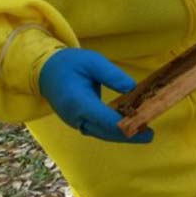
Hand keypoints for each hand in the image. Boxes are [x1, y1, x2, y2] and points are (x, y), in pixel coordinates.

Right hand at [39, 49, 153, 143]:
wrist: (46, 71)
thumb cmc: (70, 64)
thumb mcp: (93, 61)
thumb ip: (112, 75)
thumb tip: (132, 88)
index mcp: (78, 102)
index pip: (104, 118)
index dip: (124, 124)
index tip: (143, 125)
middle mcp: (76, 117)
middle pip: (105, 131)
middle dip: (128, 134)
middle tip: (149, 135)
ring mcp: (76, 122)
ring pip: (102, 133)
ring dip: (122, 135)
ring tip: (144, 134)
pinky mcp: (79, 122)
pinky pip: (98, 130)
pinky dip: (114, 130)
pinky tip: (130, 127)